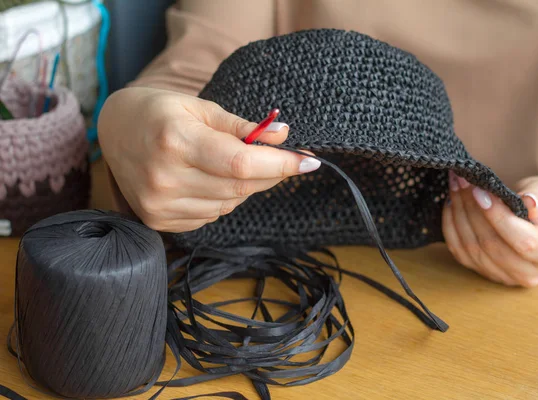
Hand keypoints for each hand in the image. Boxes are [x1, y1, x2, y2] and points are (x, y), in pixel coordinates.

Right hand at [98, 87, 319, 231]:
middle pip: (240, 187)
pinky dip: (223, 199)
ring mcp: (160, 204)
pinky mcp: (158, 220)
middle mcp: (165, 178)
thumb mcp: (201, 107)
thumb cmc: (160, 112)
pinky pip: (211, 216)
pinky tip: (210, 180)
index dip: (280, 164)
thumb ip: (242, 126)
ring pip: (229, 204)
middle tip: (287, 159)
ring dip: (245, 186)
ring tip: (232, 163)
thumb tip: (283, 134)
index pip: (241, 163)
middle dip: (271, 173)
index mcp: (176, 141)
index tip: (310, 161)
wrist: (115, 131)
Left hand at [442, 172, 537, 286]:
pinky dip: (451, 225)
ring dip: (458, 213)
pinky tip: (451, 203)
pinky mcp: (482, 271)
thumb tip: (527, 201)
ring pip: (471, 247)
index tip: (480, 191)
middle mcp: (528, 273)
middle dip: (472, 209)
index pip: (522, 241)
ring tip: (455, 186)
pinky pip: (459, 250)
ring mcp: (503, 276)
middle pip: (491, 244)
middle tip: (462, 181)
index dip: (497, 216)